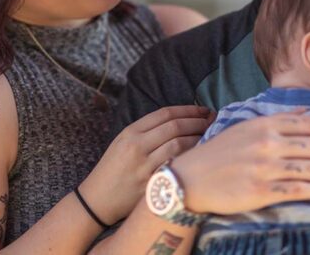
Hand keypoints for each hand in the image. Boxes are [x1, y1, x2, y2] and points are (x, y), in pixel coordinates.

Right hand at [80, 105, 213, 223]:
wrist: (96, 200)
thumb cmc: (113, 170)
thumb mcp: (123, 142)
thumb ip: (147, 131)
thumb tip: (181, 121)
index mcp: (130, 132)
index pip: (165, 114)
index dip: (188, 110)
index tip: (204, 110)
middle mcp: (137, 146)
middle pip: (175, 127)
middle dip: (198, 122)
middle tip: (213, 120)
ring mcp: (144, 166)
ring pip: (178, 145)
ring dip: (198, 139)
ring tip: (210, 136)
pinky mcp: (150, 185)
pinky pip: (176, 167)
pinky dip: (190, 159)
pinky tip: (201, 157)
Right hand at [172, 111, 309, 213]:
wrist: (190, 177)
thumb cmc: (220, 152)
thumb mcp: (246, 126)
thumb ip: (278, 118)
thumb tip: (306, 111)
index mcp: (264, 125)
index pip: (307, 123)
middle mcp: (267, 144)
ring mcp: (265, 168)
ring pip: (309, 167)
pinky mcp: (260, 191)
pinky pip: (296, 190)